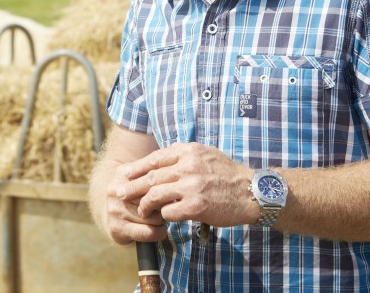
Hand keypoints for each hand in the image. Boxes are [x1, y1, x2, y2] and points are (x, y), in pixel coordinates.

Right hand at [104, 165, 167, 243]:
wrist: (109, 212)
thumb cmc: (133, 193)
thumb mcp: (140, 177)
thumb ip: (155, 171)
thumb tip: (175, 174)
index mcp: (123, 174)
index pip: (154, 180)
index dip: (167, 187)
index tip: (174, 192)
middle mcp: (117, 191)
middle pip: (154, 198)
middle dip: (165, 204)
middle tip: (168, 207)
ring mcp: (115, 210)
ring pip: (153, 217)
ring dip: (163, 220)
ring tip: (161, 218)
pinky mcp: (117, 228)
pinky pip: (147, 232)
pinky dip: (159, 233)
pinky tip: (161, 231)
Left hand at [117, 142, 255, 227]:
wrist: (251, 192)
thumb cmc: (227, 174)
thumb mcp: (205, 154)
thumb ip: (183, 155)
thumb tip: (160, 159)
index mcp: (188, 151)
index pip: (154, 159)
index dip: (136, 168)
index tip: (124, 174)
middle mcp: (188, 166)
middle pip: (150, 177)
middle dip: (132, 186)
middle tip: (118, 193)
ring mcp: (191, 186)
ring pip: (155, 194)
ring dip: (145, 204)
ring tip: (141, 210)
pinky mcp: (196, 206)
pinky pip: (169, 212)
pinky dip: (163, 216)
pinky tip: (162, 218)